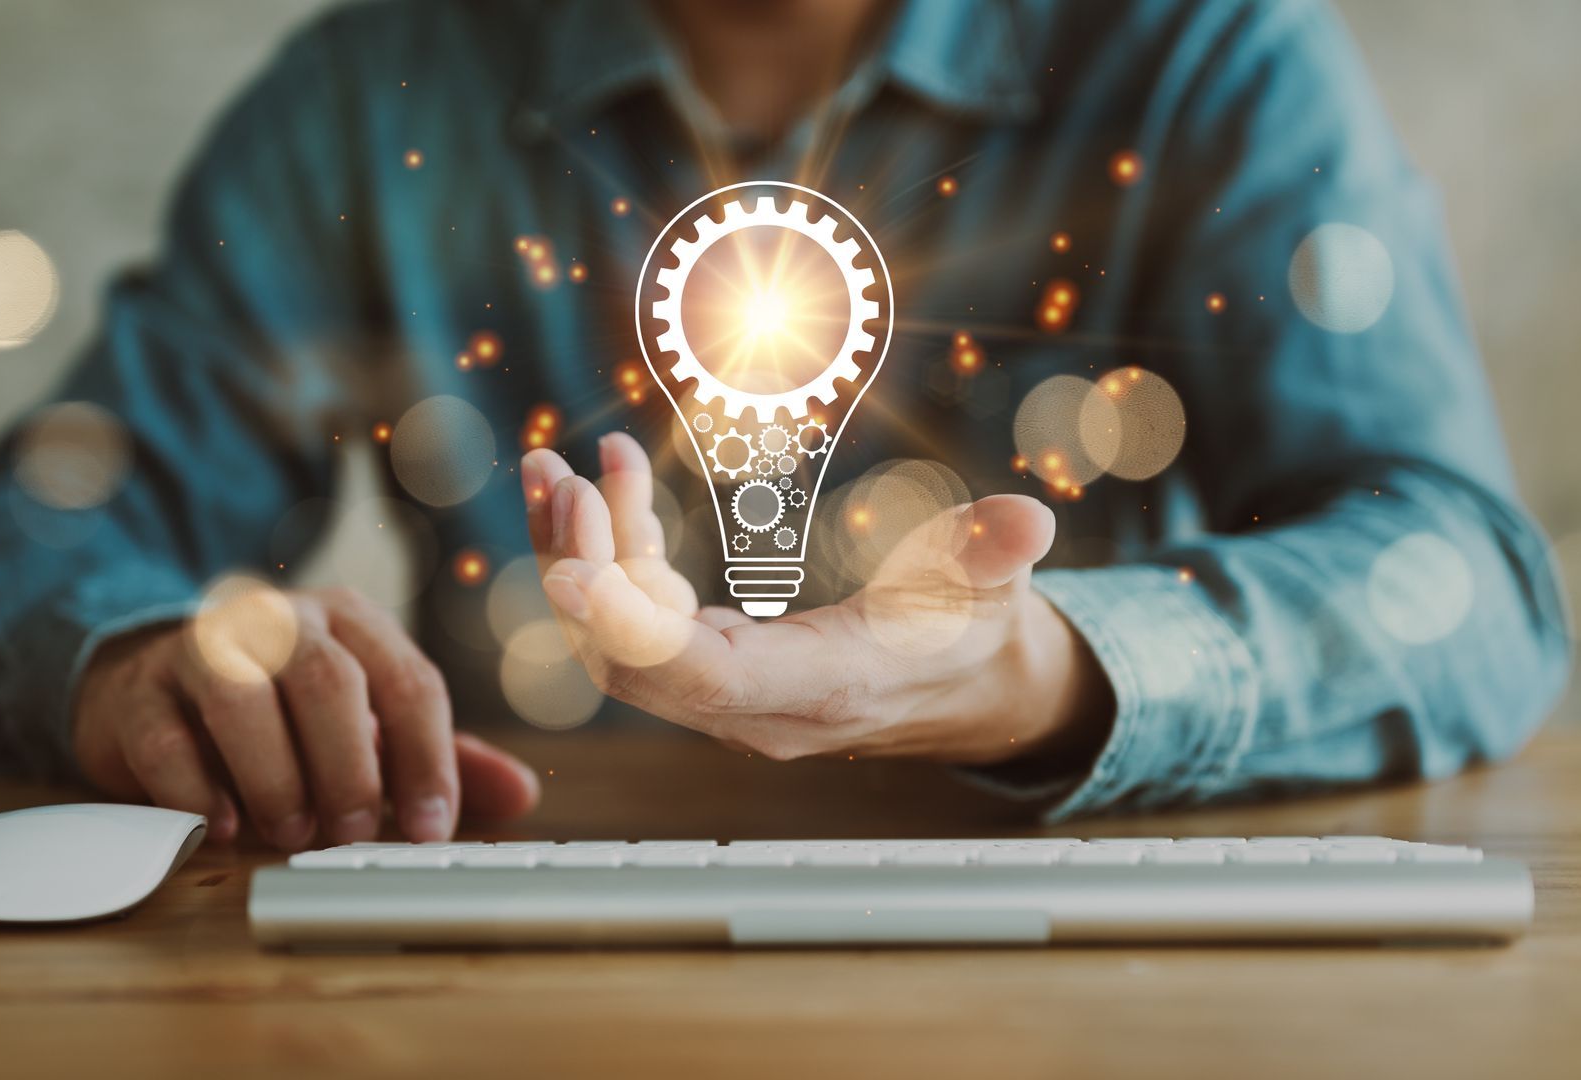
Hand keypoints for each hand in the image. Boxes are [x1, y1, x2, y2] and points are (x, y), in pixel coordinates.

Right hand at [73, 586, 539, 849]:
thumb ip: (440, 757)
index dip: (428, 760)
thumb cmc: (283, 712)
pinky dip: (199, 790)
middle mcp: (281, 621)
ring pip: (242, 697)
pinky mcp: (138, 692)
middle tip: (353, 831)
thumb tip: (522, 794)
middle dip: (350, 766)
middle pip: (329, 679)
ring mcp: (202, 648)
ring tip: (289, 830)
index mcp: (352, 623)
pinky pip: (167, 738)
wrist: (156, 684)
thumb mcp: (368, 727)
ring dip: (275, 776)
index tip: (432, 829)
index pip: (409, 681)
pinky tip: (223, 826)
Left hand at [521, 435, 1110, 764]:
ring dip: (577, 559)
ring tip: (553, 471)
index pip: (708, 679)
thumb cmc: (973, 630)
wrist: (964, 683)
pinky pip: (633, 623)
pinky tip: (592, 486)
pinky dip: (602, 558)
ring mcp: (726, 695)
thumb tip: (1026, 523)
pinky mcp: (709, 667)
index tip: (572, 575)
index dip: (634, 633)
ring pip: (619, 645)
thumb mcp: (996, 585)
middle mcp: (759, 707)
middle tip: (566, 482)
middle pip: (637, 664)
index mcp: (826, 687)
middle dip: (587, 571)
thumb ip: (996, 552)